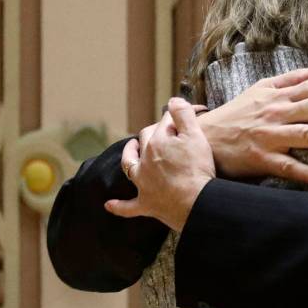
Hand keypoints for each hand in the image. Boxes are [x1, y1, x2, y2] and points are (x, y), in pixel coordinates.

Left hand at [105, 98, 215, 230]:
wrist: (195, 202)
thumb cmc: (197, 168)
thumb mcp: (196, 135)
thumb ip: (183, 114)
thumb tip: (172, 100)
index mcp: (157, 142)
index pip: (163, 122)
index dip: (176, 117)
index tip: (186, 115)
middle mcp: (145, 161)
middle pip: (145, 140)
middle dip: (151, 133)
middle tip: (162, 131)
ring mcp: (143, 183)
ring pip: (130, 166)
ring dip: (129, 156)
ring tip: (131, 149)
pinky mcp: (146, 204)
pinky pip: (127, 206)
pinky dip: (119, 205)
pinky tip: (109, 204)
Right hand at [198, 63, 307, 184]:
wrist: (203, 137)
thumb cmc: (237, 113)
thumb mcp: (262, 89)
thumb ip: (294, 78)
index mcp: (279, 97)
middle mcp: (277, 114)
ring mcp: (270, 137)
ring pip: (305, 135)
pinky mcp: (261, 160)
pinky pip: (287, 167)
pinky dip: (306, 172)